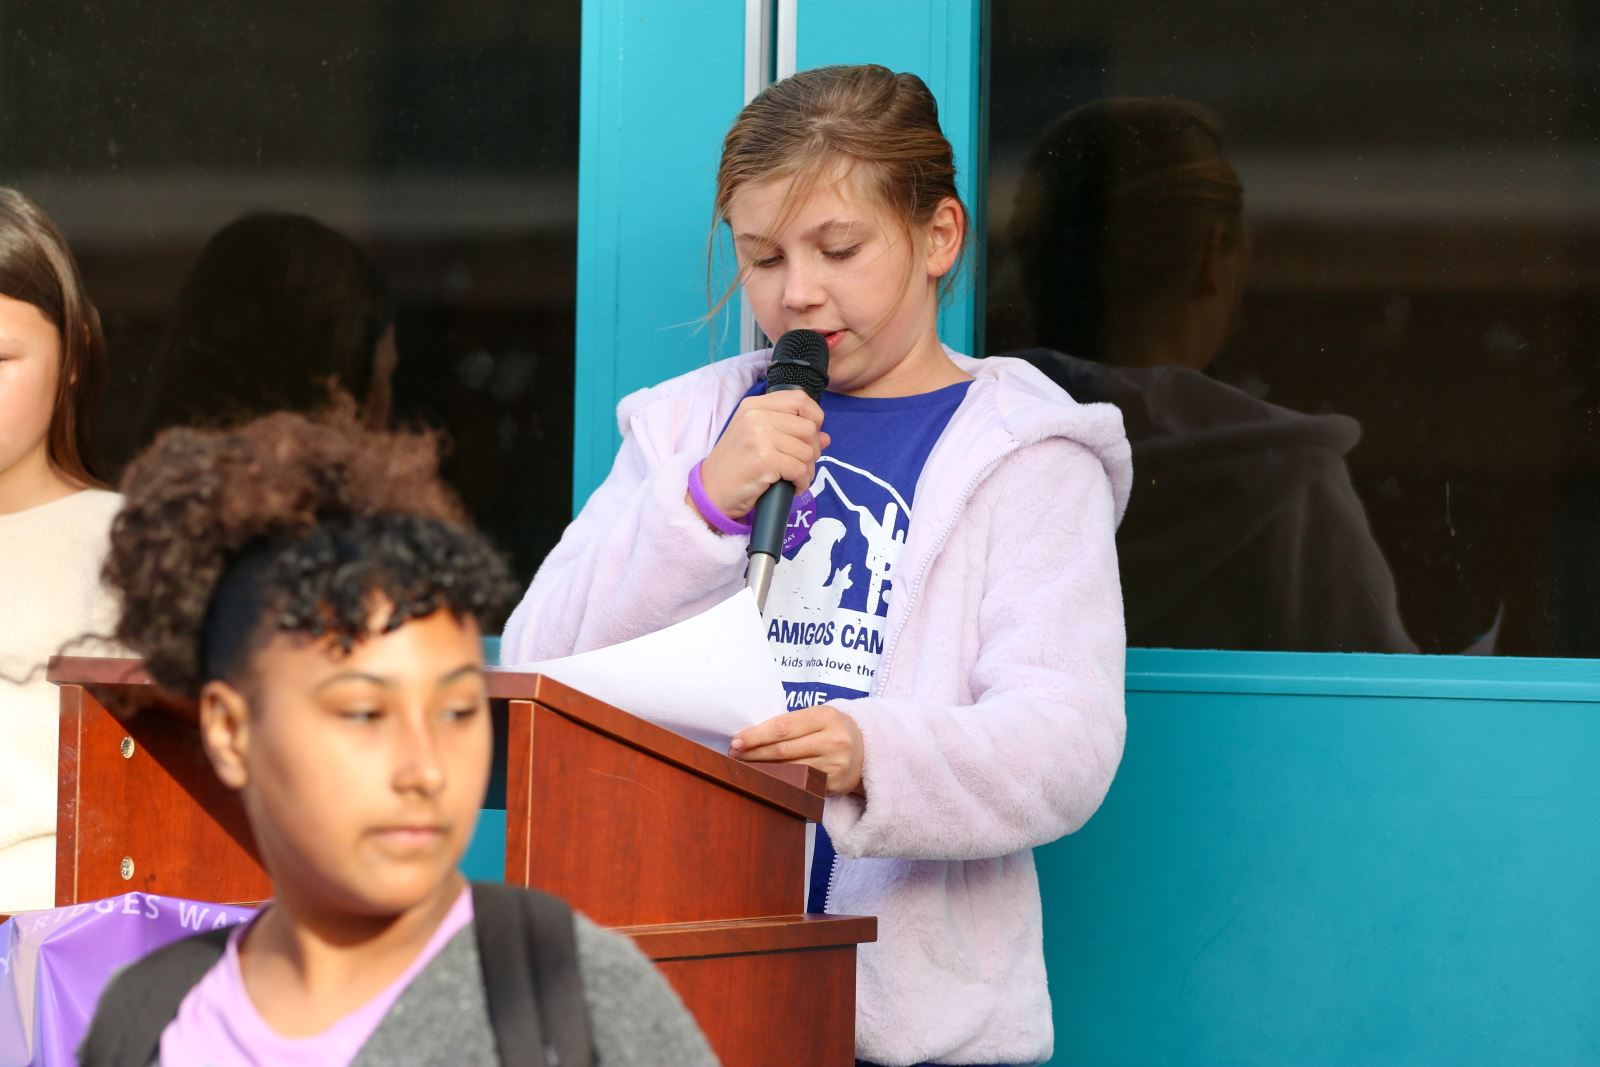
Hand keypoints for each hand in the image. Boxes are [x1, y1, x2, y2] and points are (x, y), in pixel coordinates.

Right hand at [699, 392, 828, 519]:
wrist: (710, 491)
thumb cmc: (734, 466)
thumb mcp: (757, 439)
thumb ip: (790, 432)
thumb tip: (826, 437)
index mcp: (754, 406)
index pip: (800, 399)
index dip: (814, 418)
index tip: (810, 436)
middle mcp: (756, 416)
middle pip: (808, 428)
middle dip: (813, 450)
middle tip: (801, 465)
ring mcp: (760, 436)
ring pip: (807, 451)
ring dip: (807, 470)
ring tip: (794, 478)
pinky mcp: (764, 460)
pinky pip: (800, 470)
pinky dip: (801, 483)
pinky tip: (791, 487)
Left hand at [730, 705, 863, 796]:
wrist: (867, 750)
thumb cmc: (832, 730)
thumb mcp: (818, 717)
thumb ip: (792, 723)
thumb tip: (751, 735)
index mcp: (826, 716)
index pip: (783, 727)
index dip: (756, 735)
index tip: (736, 741)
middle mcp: (833, 740)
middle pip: (784, 749)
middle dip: (754, 753)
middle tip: (734, 755)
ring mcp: (835, 764)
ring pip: (789, 769)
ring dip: (763, 769)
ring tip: (745, 767)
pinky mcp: (834, 784)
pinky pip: (801, 784)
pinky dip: (781, 781)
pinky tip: (767, 779)